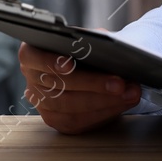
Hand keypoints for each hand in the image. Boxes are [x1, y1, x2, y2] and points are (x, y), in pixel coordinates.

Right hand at [19, 42, 141, 133]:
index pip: (33, 57)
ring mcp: (41, 103)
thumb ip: (92, 41)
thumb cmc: (88, 49)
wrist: (93, 68)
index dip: (50, 61)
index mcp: (33, 53)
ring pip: (69, 107)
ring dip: (104, 101)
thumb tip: (108, 49)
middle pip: (58, 85)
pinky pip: (77, 121)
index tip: (70, 64)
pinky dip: (103, 113)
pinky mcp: (56, 120)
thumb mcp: (89, 39)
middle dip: (93, 84)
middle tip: (120, 83)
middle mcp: (32, 79)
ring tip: (129, 93)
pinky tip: (121, 104)